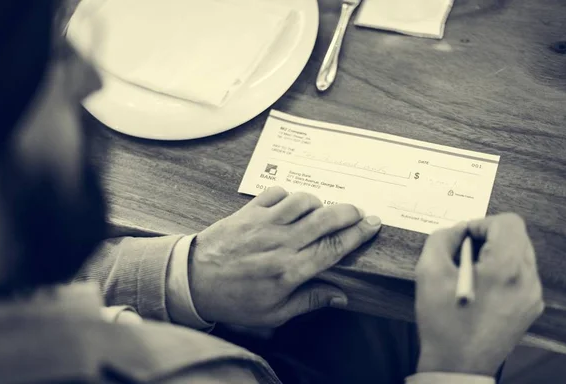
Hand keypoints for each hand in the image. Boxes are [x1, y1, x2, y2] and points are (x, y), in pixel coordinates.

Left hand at [181, 186, 381, 326]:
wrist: (192, 280)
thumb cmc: (233, 300)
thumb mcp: (273, 313)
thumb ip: (309, 300)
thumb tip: (341, 296)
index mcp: (289, 270)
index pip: (333, 247)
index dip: (358, 234)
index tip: (373, 225)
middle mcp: (280, 242)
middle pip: (325, 219)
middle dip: (349, 212)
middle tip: (360, 212)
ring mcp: (264, 223)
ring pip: (303, 200)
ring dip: (319, 203)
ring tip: (321, 212)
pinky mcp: (249, 210)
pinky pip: (277, 192)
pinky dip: (289, 195)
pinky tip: (290, 206)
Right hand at [415, 213, 543, 376]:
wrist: (458, 364)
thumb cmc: (443, 321)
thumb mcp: (429, 272)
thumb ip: (441, 239)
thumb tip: (455, 230)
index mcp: (506, 267)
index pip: (507, 222)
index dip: (481, 224)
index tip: (462, 238)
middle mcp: (527, 279)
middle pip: (516, 237)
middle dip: (488, 238)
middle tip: (463, 254)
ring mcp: (532, 296)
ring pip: (520, 256)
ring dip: (496, 254)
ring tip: (471, 272)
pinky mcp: (530, 309)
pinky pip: (521, 276)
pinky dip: (502, 272)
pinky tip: (481, 288)